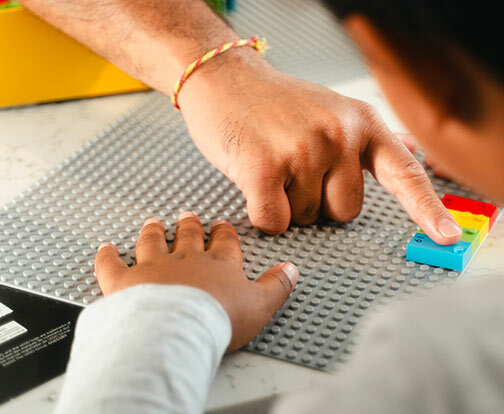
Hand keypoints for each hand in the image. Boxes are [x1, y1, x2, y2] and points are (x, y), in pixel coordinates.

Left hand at [94, 211, 297, 351]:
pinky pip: (112, 264)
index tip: (221, 226)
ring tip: (154, 223)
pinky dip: (107, 255)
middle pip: (188, 236)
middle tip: (187, 215)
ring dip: (154, 232)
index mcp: (218, 264)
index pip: (224, 242)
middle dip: (189, 225)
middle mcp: (185, 259)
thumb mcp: (260, 305)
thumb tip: (292, 271)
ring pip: (153, 242)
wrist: (175, 329)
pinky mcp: (122, 281)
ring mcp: (152, 267)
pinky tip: (106, 248)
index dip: (223, 233)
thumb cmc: (217, 319)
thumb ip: (276, 286)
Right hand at [175, 49, 461, 243]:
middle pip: (346, 212)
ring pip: (308, 219)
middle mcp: (341, 135)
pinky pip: (275, 222)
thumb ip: (370, 143)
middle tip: (297, 166)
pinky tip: (255, 178)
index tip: (448, 238)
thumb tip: (413, 160)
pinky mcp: (264, 166)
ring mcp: (304, 149)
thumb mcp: (337, 112)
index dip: (428, 210)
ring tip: (276, 163)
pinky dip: (263, 214)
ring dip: (289, 203)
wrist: (225, 77)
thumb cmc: (281, 104)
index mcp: (365, 124)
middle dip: (320, 201)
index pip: (405, 174)